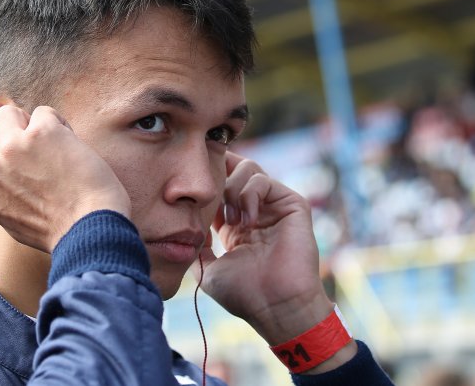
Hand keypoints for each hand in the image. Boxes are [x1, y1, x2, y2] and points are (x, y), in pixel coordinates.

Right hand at [0, 104, 130, 252]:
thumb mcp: (13, 216)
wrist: (90, 230)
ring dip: (30, 124)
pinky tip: (72, 147)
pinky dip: (59, 125)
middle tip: (18, 136)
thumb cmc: (59, 226)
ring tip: (53, 148)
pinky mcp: (41, 132)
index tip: (19, 165)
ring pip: (7, 112)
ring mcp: (12, 147)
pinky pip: (43, 112)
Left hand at [196, 152, 330, 341]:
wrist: (276, 306)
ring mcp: (274, 206)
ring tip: (231, 220)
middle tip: (209, 203)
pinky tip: (247, 220)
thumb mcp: (208, 269)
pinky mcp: (292, 204)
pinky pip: (264, 180)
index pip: (219, 186)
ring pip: (248, 168)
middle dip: (216, 178)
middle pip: (233, 168)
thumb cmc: (244, 294)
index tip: (189, 190)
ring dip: (232, 189)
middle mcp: (255, 210)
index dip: (204, 182)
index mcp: (235, 225)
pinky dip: (249, 194)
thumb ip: (196, 246)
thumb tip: (182, 227)